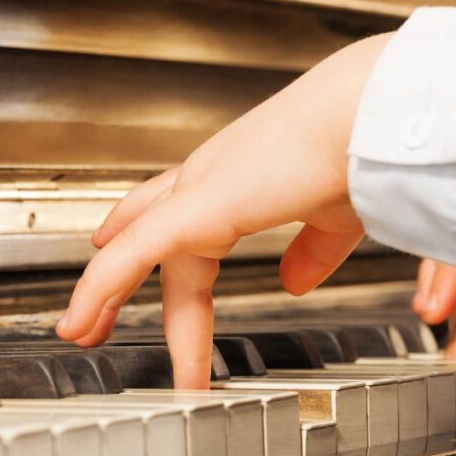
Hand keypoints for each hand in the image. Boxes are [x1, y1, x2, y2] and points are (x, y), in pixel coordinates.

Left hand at [56, 33, 393, 387]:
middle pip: (150, 237)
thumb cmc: (365, 156)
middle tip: (94, 314)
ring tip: (79, 332)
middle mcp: (212, 178)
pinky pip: (132, 255)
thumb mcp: (334, 218)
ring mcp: (200, 189)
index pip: (179, 210)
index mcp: (242, 178)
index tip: (114, 243)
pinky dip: (101, 289)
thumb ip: (311, 252)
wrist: (376, 123)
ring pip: (132, 248)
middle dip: (118, 278)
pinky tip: (79, 319)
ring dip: (104, 294)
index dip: (145, 230)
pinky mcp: (195, 207)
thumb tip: (293, 284)